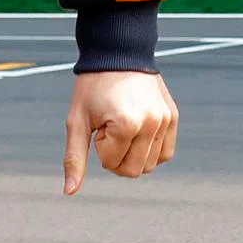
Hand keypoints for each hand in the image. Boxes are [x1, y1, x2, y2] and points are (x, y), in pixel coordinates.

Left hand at [62, 71, 177, 194]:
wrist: (118, 51)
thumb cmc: (93, 85)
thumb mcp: (77, 120)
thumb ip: (74, 158)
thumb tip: (69, 192)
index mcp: (127, 124)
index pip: (113, 164)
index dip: (101, 146)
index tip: (100, 121)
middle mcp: (152, 123)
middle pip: (134, 170)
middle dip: (117, 155)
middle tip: (111, 125)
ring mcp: (165, 119)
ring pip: (151, 165)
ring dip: (135, 153)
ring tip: (125, 124)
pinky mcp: (173, 115)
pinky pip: (166, 152)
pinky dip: (152, 150)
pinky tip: (139, 131)